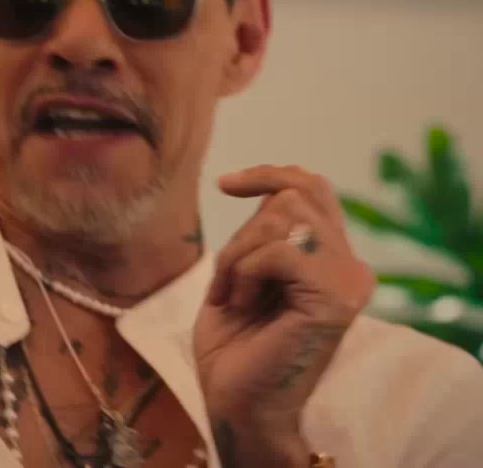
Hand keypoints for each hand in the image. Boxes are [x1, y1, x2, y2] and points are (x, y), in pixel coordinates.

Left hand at [194, 164, 374, 466]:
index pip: (313, 188)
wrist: (236, 401)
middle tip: (227, 281)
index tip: (226, 184)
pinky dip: (244, 273)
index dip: (271, 174)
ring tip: (235, 297)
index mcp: (330, 259)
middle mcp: (349, 266)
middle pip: (294, 195)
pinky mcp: (337, 298)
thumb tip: (271, 188)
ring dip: (239, 255)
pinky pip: (277, 251)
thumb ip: (265, 233)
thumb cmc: (234, 347)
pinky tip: (242, 306)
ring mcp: (348, 281)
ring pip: (284, 216)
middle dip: (243, 232)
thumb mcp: (243, 273)